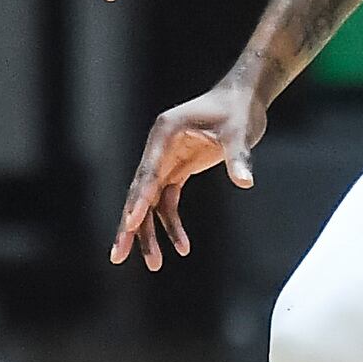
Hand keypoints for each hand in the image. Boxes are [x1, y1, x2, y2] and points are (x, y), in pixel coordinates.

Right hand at [112, 79, 263, 269]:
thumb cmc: (238, 108)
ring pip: (150, 202)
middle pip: (138, 192)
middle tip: (117, 255)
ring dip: (150, 232)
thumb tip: (244, 181)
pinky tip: (182, 247)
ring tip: (153, 264)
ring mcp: (166, 160)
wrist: (243, 97)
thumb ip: (238, 156)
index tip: (130, 223)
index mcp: (165, 133)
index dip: (139, 199)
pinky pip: (168, 202)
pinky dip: (171, 224)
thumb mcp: (240, 131)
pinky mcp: (178, 169)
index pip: (147, 172)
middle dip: (130, 225)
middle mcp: (159, 149)